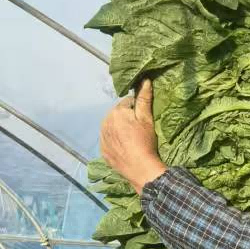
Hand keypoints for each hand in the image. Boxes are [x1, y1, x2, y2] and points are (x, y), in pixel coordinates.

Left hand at [100, 79, 165, 193]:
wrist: (141, 168)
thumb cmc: (145, 141)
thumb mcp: (147, 118)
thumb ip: (144, 98)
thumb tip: (144, 80)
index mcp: (116, 112)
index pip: (127, 103)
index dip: (137, 109)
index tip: (143, 119)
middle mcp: (105, 122)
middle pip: (118, 114)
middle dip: (126, 119)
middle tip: (138, 130)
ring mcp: (102, 137)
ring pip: (112, 127)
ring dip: (120, 129)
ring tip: (132, 139)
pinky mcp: (103, 150)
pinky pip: (109, 140)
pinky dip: (115, 141)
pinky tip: (125, 147)